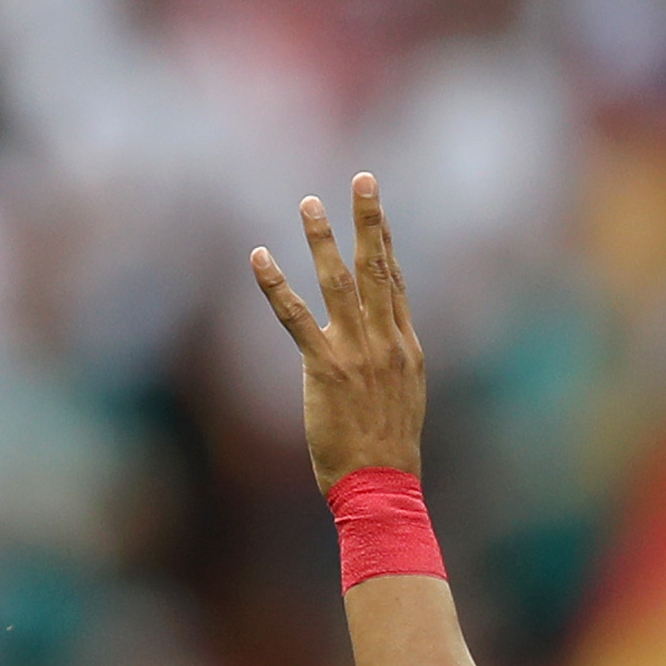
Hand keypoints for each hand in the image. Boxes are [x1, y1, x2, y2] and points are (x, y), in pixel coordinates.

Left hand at [251, 173, 426, 493]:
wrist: (383, 486)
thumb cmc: (388, 452)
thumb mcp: (405, 399)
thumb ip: (394, 363)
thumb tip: (382, 343)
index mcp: (406, 348)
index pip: (395, 283)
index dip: (387, 241)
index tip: (378, 208)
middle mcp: (386, 342)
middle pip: (378, 269)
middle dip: (371, 220)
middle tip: (363, 179)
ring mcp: (357, 353)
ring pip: (339, 283)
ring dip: (323, 240)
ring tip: (309, 204)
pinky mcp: (325, 369)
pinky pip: (296, 318)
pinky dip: (275, 285)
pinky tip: (259, 257)